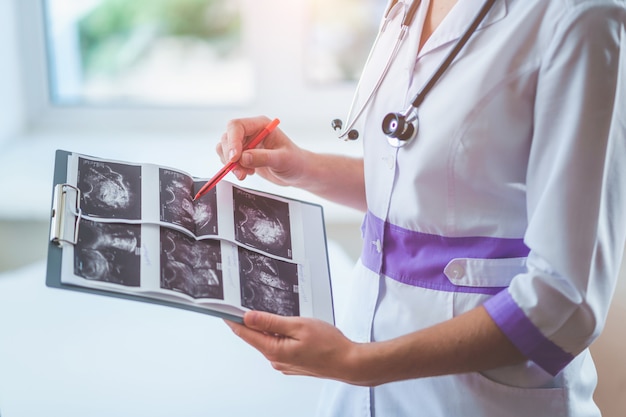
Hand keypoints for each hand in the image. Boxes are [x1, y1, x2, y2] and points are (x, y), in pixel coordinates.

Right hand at [216, 116, 308, 186]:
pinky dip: (233, 168)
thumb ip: (263, 158)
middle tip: (239, 172)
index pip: (237, 126)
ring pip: (224, 149)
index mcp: (261, 125)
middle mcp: (251, 131)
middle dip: (229, 156)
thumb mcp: (282, 160)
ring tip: (245, 174)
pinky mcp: (243, 155)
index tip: (234, 159)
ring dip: (230, 164)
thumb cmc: (295, 162)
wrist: (297, 172)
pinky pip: (228, 159)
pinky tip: (247, 173)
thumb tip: (243, 158)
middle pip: (227, 137)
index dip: (232, 141)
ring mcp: (246, 143)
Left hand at [225, 311, 363, 384]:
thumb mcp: (299, 325)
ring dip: (268, 328)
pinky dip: (279, 335)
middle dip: (251, 321)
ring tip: (273, 312)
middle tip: (246, 303)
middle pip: (256, 337)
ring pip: (269, 341)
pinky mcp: (292, 363)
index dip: (233, 320)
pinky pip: (279, 346)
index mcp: (274, 350)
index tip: (223, 309)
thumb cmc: (329, 344)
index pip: (245, 334)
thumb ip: (271, 322)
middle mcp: (276, 360)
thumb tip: (248, 317)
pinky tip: (288, 327)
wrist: (349, 362)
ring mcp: (284, 363)